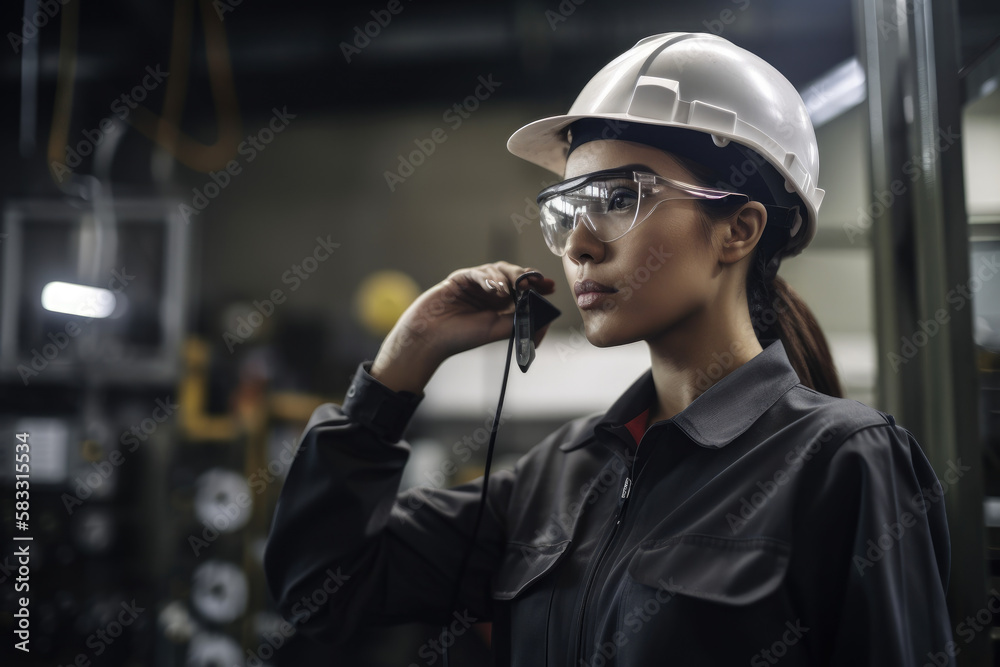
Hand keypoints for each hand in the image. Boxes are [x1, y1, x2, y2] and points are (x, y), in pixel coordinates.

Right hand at [370, 261, 556, 393]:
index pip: (524, 289)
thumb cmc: (462, 337)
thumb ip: (521, 322)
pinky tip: (495, 290)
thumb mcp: (498, 331)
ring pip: (499, 270)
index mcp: (502, 306)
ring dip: (508, 278)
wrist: (431, 337)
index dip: (537, 285)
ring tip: (510, 291)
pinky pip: (480, 272)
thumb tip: (546, 316)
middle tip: (533, 284)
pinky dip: (489, 278)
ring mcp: (477, 284)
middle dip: (526, 278)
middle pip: (514, 276)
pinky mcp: (462, 278)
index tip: (550, 286)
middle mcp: (491, 292)